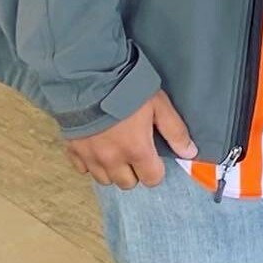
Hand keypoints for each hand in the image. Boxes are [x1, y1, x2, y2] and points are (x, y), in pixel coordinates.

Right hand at [65, 90, 196, 190]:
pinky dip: (91, 163)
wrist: (89, 78)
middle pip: (127, 183)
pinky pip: (83, 169)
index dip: (156, 170)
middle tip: (136, 153)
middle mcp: (113, 159)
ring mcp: (91, 157)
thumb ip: (175, 131)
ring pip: (105, 179)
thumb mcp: (159, 106)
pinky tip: (97, 148)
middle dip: (135, 172)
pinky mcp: (73, 150)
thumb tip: (190, 153)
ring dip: (113, 170)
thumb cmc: (126, 90)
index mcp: (136, 150)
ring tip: (116, 151)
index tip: (155, 158)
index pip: (152, 179)